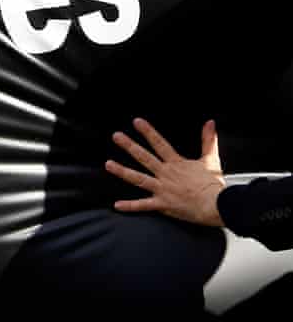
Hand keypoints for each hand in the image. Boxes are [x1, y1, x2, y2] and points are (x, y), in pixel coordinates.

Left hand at [105, 118, 226, 226]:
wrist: (218, 205)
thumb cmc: (214, 184)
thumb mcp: (211, 159)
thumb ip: (208, 140)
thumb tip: (210, 122)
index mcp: (176, 164)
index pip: (159, 143)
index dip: (148, 132)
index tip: (136, 122)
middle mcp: (166, 174)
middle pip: (144, 157)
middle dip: (129, 145)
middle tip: (116, 136)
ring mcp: (163, 189)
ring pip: (138, 178)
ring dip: (122, 171)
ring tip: (108, 164)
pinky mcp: (163, 204)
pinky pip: (144, 205)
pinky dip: (130, 206)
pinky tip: (117, 205)